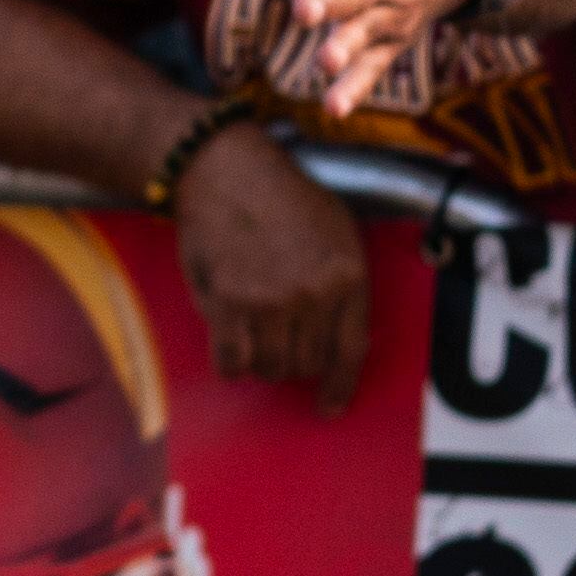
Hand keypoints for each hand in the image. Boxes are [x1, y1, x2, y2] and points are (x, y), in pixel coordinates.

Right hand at [171, 122, 370, 406]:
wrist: (224, 169)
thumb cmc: (281, 195)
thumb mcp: (337, 228)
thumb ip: (345, 281)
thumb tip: (341, 336)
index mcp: (348, 275)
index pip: (351, 351)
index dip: (340, 386)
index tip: (330, 406)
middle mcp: (314, 294)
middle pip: (308, 363)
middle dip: (294, 360)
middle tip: (279, 340)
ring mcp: (270, 301)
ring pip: (272, 367)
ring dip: (262, 361)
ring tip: (254, 335)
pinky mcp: (228, 304)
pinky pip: (232, 362)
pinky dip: (230, 364)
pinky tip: (229, 350)